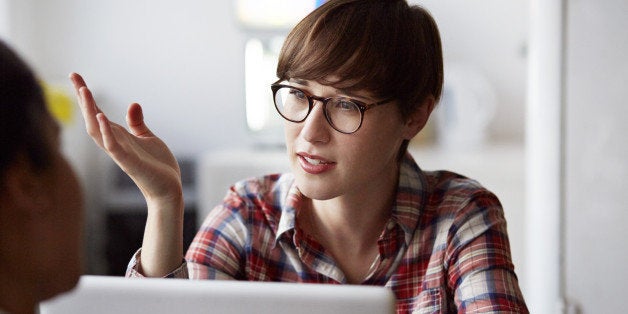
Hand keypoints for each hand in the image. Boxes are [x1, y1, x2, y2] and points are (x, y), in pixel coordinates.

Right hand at [69, 73, 181, 207]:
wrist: (168, 189)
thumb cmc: (157, 166)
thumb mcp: (147, 138)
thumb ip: (137, 123)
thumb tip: (133, 103)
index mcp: (119, 136)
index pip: (97, 113)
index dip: (86, 96)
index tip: (76, 76)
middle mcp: (115, 143)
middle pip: (92, 118)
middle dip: (83, 98)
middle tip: (73, 75)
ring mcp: (120, 153)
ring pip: (98, 130)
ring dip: (90, 111)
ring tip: (84, 90)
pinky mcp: (129, 163)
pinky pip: (112, 146)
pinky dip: (105, 132)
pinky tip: (100, 117)